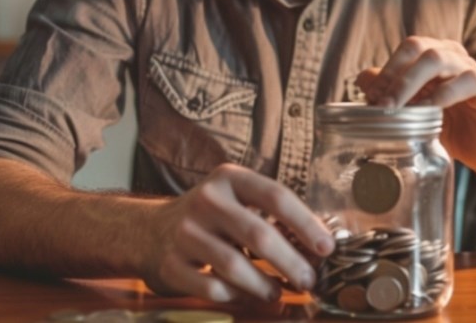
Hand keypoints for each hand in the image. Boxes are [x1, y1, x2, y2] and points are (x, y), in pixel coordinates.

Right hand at [140, 163, 333, 301]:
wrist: (147, 231)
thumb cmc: (210, 218)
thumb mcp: (235, 200)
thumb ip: (271, 215)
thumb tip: (318, 247)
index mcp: (228, 178)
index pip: (276, 196)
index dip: (306, 223)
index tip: (327, 248)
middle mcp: (205, 200)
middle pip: (258, 235)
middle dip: (291, 262)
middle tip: (310, 280)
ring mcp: (185, 233)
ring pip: (235, 266)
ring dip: (265, 285)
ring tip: (278, 292)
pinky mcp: (171, 264)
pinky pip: (212, 288)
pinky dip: (235, 296)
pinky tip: (245, 295)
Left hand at [356, 36, 475, 169]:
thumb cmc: (445, 123)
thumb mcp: (412, 109)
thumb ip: (390, 92)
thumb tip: (362, 80)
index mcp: (434, 54)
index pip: (407, 48)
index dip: (387, 70)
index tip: (370, 98)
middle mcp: (453, 56)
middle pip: (420, 47)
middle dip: (395, 74)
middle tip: (380, 103)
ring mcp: (471, 72)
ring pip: (439, 59)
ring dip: (411, 82)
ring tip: (397, 109)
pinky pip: (468, 82)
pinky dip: (443, 95)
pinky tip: (428, 112)